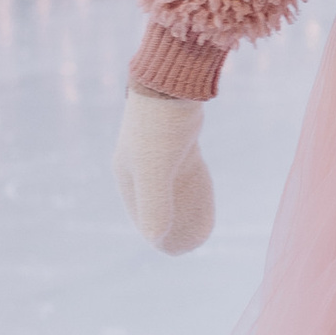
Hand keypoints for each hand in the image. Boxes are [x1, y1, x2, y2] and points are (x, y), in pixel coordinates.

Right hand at [114, 90, 215, 252]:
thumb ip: (154, 205)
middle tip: (195, 243)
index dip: (158, 235)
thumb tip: (157, 240)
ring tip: (204, 227)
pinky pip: (183, 172)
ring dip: (185, 208)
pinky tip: (207, 197)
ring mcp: (159, 153)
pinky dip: (193, 188)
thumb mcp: (155, 171)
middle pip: (156, 204)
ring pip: (172, 188)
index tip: (178, 250)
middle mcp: (140, 166)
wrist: (171, 84)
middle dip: (173, 225)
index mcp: (128, 176)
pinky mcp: (176, 140)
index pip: (141, 215)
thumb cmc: (159, 129)